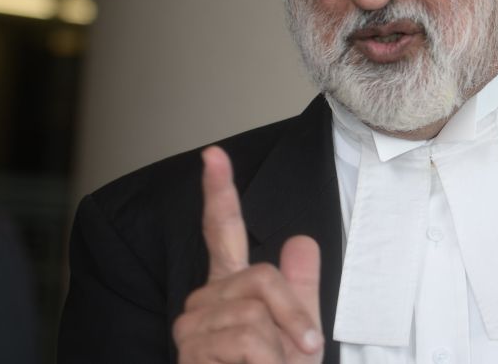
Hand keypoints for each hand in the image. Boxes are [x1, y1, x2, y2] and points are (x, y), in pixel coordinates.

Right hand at [173, 146, 323, 362]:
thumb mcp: (298, 335)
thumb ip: (298, 289)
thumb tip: (299, 240)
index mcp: (230, 290)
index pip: (223, 232)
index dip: (219, 192)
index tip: (214, 155)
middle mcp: (204, 303)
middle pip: (259, 276)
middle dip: (293, 311)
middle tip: (305, 349)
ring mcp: (193, 329)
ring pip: (254, 311)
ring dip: (281, 346)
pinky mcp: (192, 353)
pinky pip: (247, 338)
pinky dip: (268, 361)